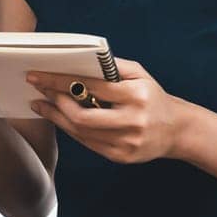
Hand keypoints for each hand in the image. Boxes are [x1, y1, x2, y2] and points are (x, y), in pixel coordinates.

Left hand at [27, 59, 191, 163]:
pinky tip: (59, 118)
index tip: (38, 76)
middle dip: (55, 101)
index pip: (91, 86)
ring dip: (56, 117)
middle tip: (38, 89)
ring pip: (82, 132)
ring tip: (41, 104)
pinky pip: (88, 143)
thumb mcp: (139, 74)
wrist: (178, 130)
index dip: (61, 81)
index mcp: (136, 95)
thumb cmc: (152, 96)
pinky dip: (71, 129)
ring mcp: (127, 142)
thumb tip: (76, 59)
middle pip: (82, 116)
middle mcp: (133, 121)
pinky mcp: (122, 157)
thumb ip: (111, 66)